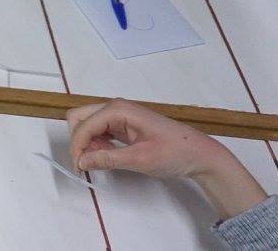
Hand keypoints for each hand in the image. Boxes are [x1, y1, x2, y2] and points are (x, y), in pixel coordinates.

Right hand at [66, 99, 267, 219]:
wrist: (200, 155)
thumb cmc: (173, 153)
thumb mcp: (140, 159)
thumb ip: (107, 158)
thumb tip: (81, 161)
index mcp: (118, 110)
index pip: (83, 125)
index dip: (77, 147)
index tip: (80, 169)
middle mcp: (115, 108)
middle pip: (80, 118)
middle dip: (79, 141)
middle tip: (89, 163)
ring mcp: (119, 116)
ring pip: (87, 125)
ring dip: (88, 143)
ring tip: (103, 161)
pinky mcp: (123, 125)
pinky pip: (99, 130)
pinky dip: (97, 144)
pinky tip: (109, 156)